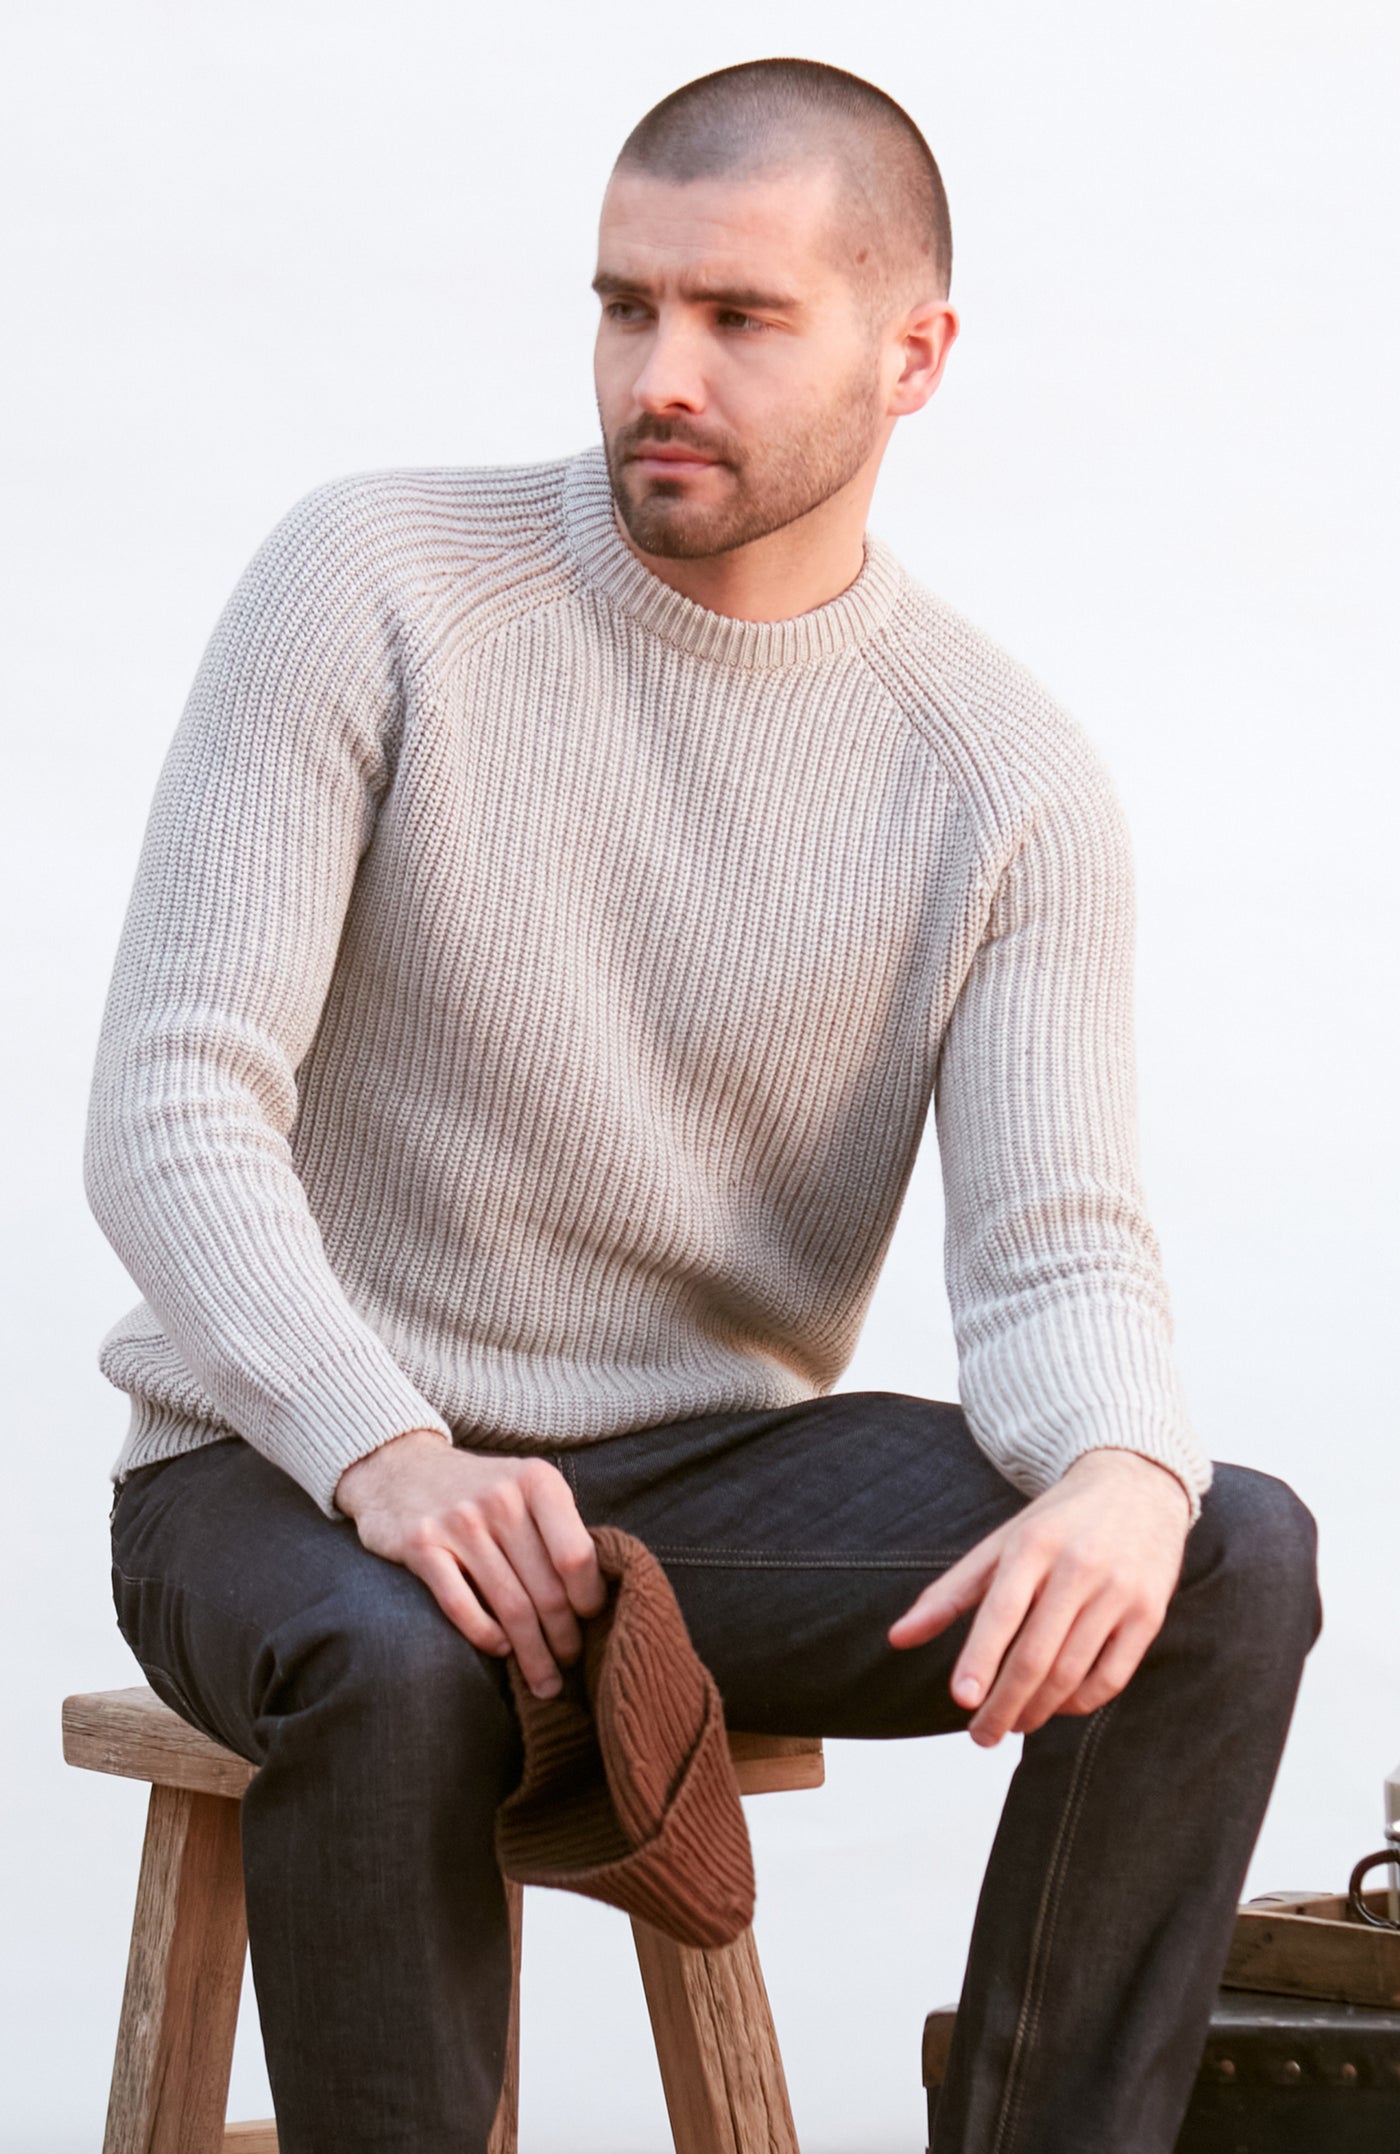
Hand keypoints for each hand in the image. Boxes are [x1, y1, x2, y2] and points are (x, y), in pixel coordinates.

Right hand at [335, 1430, 607, 1698]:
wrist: (401, 1465)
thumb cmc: (480, 1488)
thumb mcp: (526, 1487)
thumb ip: (559, 1527)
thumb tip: (595, 1594)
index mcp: (537, 1481)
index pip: (577, 1556)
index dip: (588, 1598)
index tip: (591, 1620)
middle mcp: (501, 1498)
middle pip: (546, 1590)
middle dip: (564, 1638)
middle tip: (570, 1662)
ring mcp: (458, 1521)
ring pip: (510, 1607)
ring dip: (532, 1654)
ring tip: (545, 1679)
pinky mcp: (421, 1544)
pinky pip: (462, 1606)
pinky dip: (486, 1636)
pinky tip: (501, 1650)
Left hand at [888, 1449, 1190, 1746]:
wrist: (1136, 1485)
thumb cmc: (1056, 1523)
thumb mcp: (1001, 1543)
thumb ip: (949, 1593)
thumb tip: (897, 1639)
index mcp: (1033, 1544)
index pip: (1002, 1610)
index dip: (980, 1658)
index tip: (961, 1699)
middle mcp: (1079, 1566)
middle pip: (1036, 1654)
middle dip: (1004, 1704)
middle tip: (981, 1735)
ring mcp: (1118, 1591)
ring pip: (1072, 1672)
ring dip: (1038, 1710)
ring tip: (1014, 1724)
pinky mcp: (1149, 1613)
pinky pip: (1111, 1677)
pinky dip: (1080, 1703)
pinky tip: (1057, 1707)